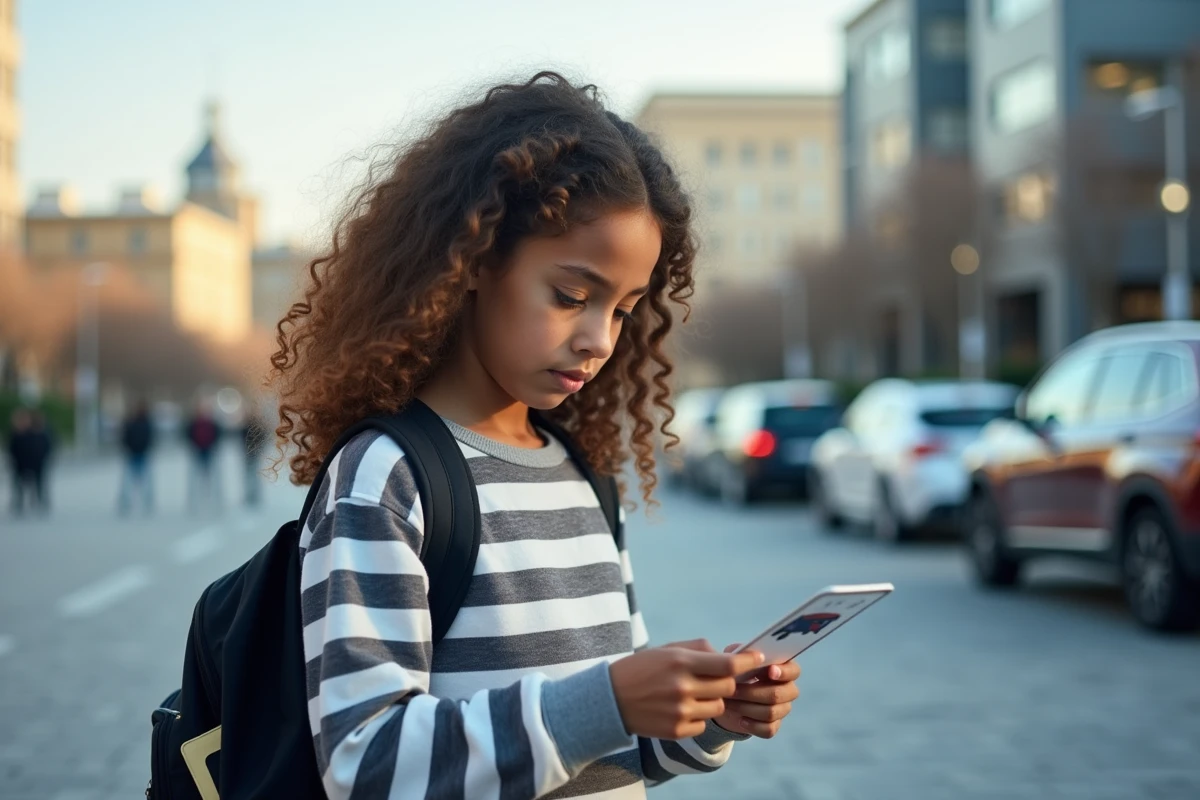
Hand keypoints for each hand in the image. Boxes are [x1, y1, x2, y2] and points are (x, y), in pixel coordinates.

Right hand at [610, 639, 763, 739]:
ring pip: (718, 707)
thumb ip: (700, 650)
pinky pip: (703, 724)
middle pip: (728, 687)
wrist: (610, 698)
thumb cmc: (643, 668)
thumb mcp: (667, 650)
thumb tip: (731, 657)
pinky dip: (698, 717)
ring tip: (692, 693)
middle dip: (726, 682)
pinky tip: (679, 709)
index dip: (747, 662)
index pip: (728, 665)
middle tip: (715, 678)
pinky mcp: (676, 731)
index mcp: (681, 662)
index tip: (758, 659)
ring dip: (712, 700)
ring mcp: (680, 712)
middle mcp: (682, 688)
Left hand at [713, 643, 800, 738]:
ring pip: (771, 712)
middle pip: (778, 694)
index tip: (770, 671)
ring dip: (747, 708)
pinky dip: (753, 725)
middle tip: (732, 690)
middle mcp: (788, 689)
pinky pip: (769, 730)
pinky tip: (740, 720)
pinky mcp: (773, 726)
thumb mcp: (734, 657)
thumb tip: (749, 654)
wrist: (726, 696)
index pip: (794, 671)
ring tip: (729, 703)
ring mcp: (782, 709)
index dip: (784, 672)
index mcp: (783, 669)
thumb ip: (742, 652)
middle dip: (752, 692)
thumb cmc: (735, 671)